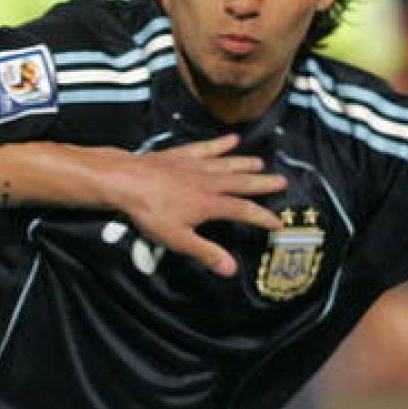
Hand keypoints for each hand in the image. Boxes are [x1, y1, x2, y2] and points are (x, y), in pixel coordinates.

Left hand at [109, 134, 284, 276]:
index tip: (277, 222)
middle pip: (242, 182)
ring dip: (245, 163)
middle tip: (282, 182)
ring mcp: (195, 165)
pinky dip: (219, 144)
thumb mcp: (179, 240)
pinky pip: (206, 148)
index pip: (244, 211)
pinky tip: (231, 139)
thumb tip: (231, 269)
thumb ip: (206, 253)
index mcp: (210, 204)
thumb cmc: (150, 212)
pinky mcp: (181, 155)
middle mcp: (208, 181)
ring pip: (227, 163)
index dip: (263, 217)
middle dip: (263, 184)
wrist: (125, 181)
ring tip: (260, 163)